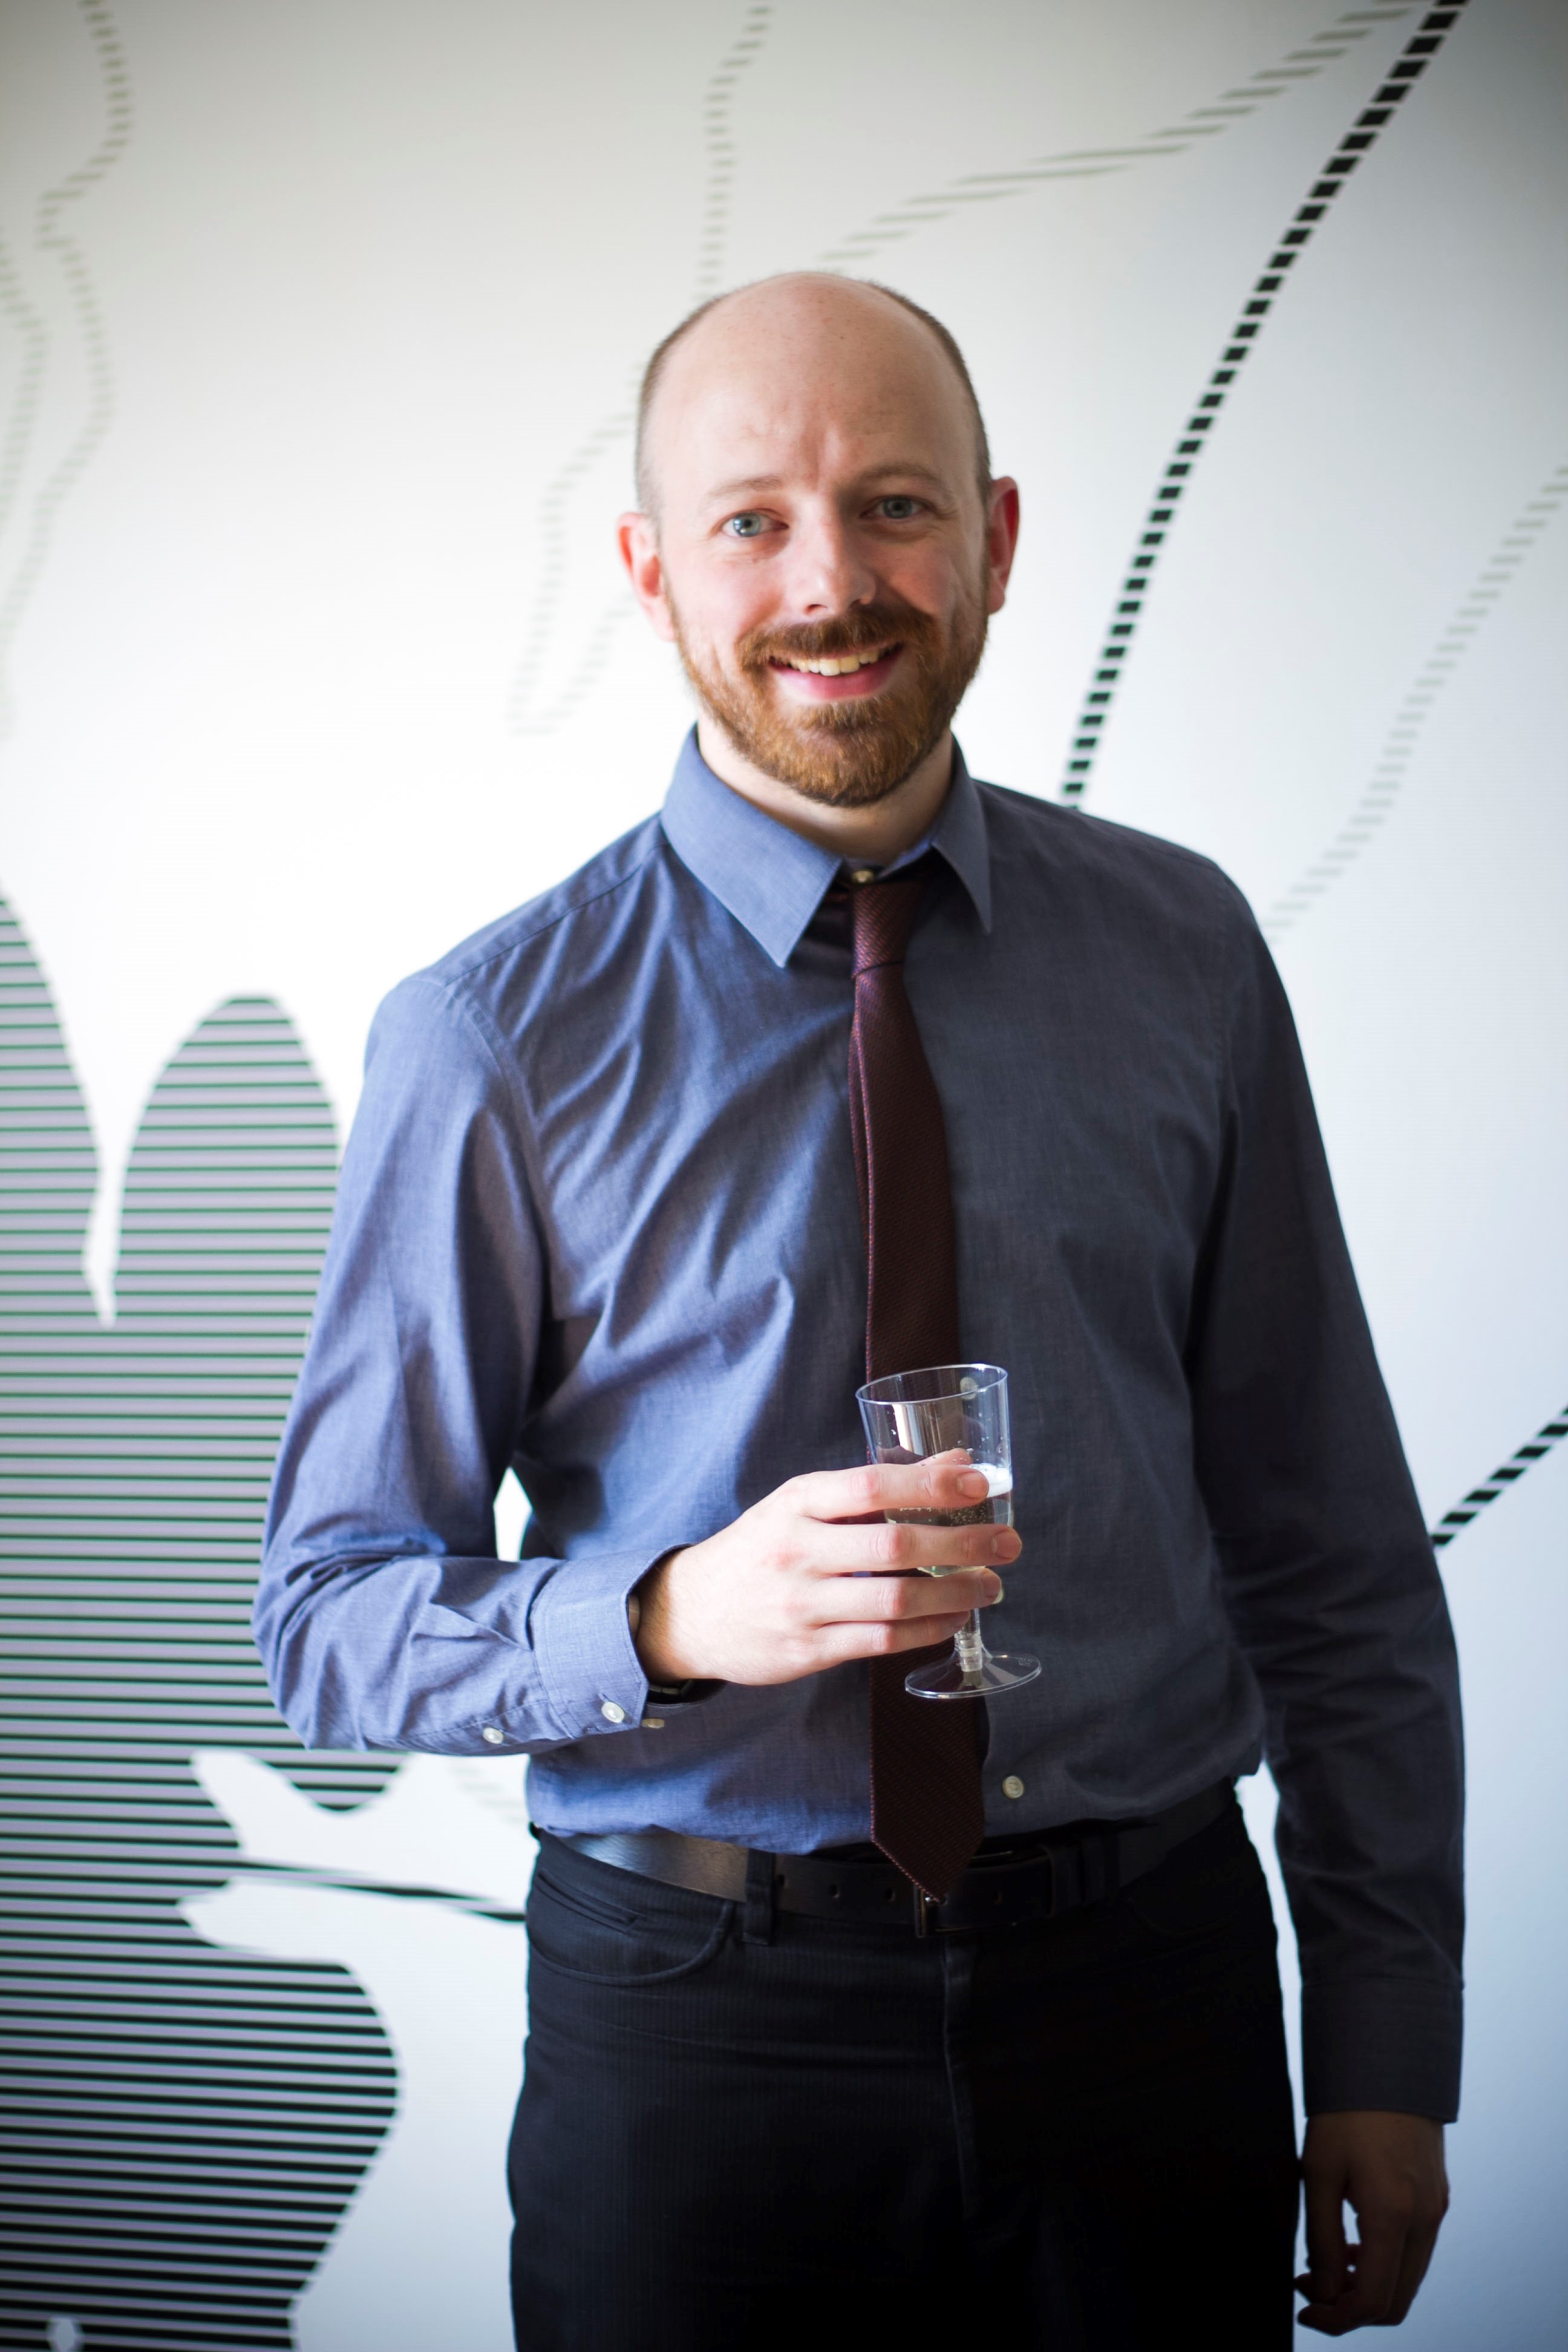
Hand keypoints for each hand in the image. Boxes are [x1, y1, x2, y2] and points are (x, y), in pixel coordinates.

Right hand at [632, 1454, 1019, 1685]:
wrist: (690, 1611)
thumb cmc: (761, 1548)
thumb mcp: (803, 1504)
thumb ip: (876, 1486)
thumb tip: (957, 1463)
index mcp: (798, 1502)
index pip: (872, 1485)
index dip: (932, 1483)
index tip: (981, 1483)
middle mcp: (798, 1550)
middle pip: (894, 1544)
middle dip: (962, 1543)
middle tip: (1007, 1544)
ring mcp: (801, 1603)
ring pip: (894, 1598)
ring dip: (954, 1593)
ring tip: (990, 1586)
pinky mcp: (807, 1650)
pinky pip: (880, 1640)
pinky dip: (926, 1629)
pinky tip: (952, 1618)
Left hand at [1297, 2111, 1448, 2332]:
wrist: (1389, 2061)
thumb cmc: (1345, 2111)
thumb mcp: (1320, 2173)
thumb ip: (1323, 2239)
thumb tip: (1325, 2291)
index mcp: (1394, 2216)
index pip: (1374, 2301)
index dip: (1337, 2318)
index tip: (1303, 2307)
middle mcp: (1425, 2221)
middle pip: (1396, 2300)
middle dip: (1351, 2307)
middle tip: (1309, 2287)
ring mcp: (1436, 2210)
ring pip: (1408, 2278)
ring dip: (1367, 2285)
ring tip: (1323, 2264)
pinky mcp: (1436, 2198)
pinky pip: (1415, 2252)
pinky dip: (1384, 2263)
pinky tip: (1350, 2242)